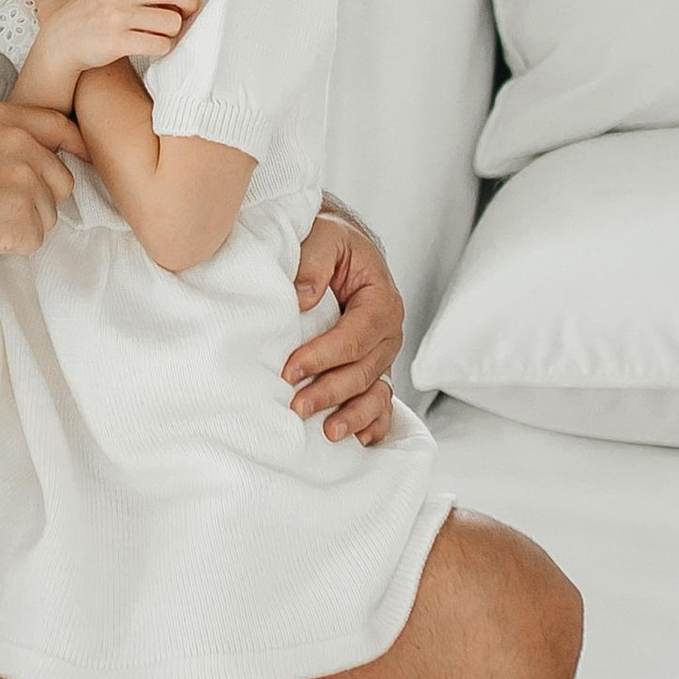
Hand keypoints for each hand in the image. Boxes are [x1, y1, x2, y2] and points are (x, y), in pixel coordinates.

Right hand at [0, 101, 81, 262]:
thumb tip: (18, 148)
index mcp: (7, 121)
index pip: (59, 128)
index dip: (75, 146)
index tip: (82, 156)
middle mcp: (24, 148)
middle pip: (60, 181)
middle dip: (39, 197)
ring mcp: (27, 185)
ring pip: (47, 215)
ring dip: (22, 223)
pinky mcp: (23, 222)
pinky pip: (32, 241)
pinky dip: (10, 244)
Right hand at [23, 0, 213, 98]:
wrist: (60, 39)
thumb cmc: (94, 11)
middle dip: (192, 5)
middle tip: (186, 15)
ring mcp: (118, 15)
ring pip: (173, 21)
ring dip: (175, 31)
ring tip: (163, 33)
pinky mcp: (117, 41)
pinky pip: (160, 44)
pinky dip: (164, 48)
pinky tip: (153, 46)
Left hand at [284, 212, 405, 443]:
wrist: (337, 250)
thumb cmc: (330, 243)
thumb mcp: (323, 238)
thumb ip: (314, 263)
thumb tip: (303, 300)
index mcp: (381, 300)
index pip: (356, 336)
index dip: (324, 356)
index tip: (290, 370)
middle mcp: (388, 332)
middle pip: (364, 369)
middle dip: (331, 391)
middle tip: (296, 406)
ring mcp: (382, 355)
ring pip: (374, 391)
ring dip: (354, 414)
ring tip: (329, 433)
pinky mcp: (372, 369)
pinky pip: (381, 402)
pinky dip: (374, 423)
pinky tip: (359, 441)